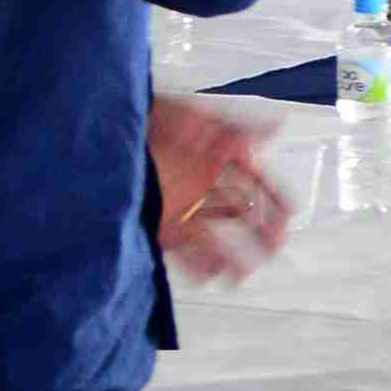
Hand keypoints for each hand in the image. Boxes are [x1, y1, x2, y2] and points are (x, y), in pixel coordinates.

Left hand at [152, 96, 289, 282]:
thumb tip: (276, 126)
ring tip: (247, 271)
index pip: (254, 178)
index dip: (276, 195)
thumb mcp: (194, 116)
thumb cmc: (144, 119)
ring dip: (234, 254)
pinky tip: (212, 275)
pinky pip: (186, 249)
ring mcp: (181, 205)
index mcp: (214, 156)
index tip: (292, 212)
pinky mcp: (160, 224)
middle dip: (261, 230)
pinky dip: (200, 264)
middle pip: (240, 210)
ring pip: (216, 234)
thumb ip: (236, 126)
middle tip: (277, 245)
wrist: (99, 140)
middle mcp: (200, 183)